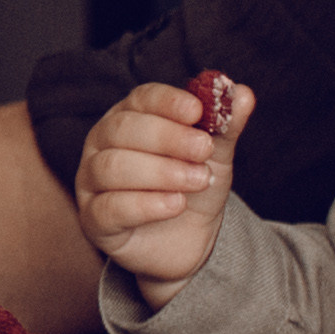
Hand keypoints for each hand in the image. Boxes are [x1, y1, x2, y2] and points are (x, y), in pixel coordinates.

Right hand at [74, 81, 255, 307]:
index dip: (167, 102)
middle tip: (204, 150)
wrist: (187, 240)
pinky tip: (176, 204)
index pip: (140, 99)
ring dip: (161, 172)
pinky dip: (147, 204)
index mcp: (129, 119)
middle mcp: (102, 145)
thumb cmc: (191, 188)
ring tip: (198, 181)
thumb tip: (243, 94)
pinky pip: (110, 207)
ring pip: (112, 166)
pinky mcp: (93, 219)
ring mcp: (91, 182)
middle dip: (167, 137)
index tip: (198, 111)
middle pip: (122, 129)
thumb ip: (225, 126)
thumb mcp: (214, 155)